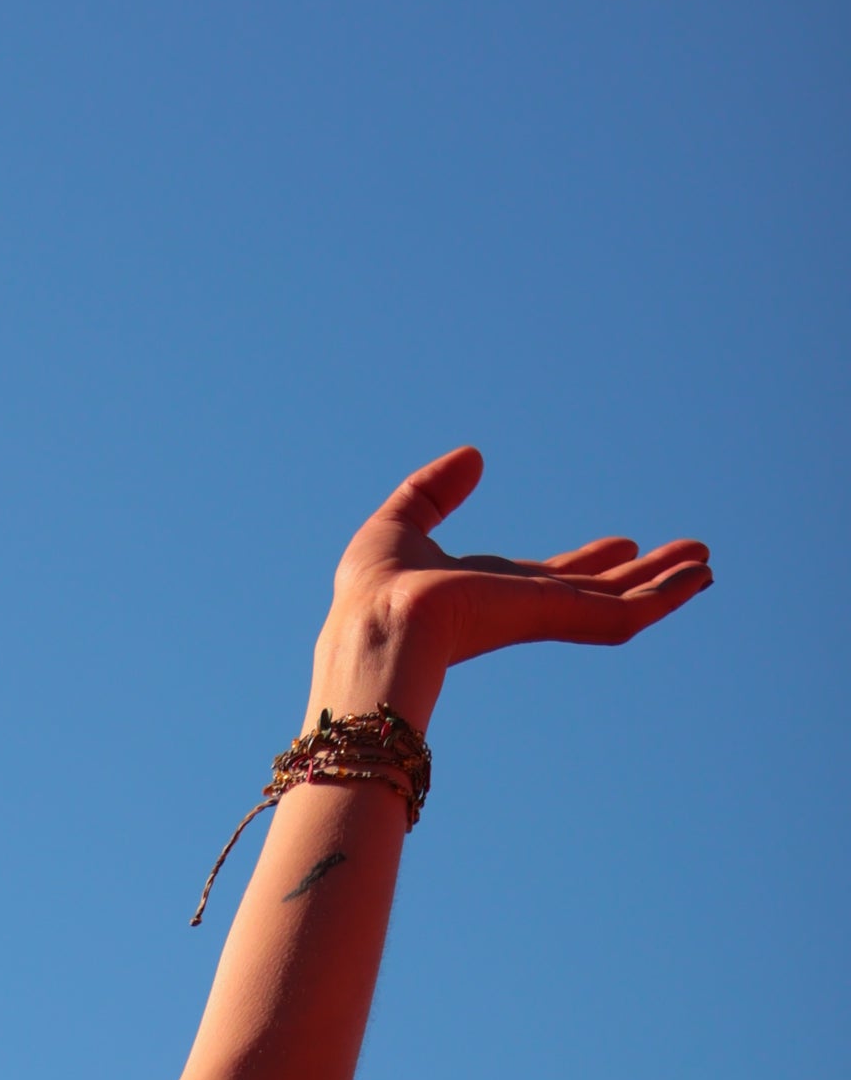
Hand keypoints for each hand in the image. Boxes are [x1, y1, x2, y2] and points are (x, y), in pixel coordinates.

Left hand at [316, 446, 711, 729]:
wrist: (378, 623)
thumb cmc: (373, 590)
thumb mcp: (402, 520)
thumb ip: (435, 490)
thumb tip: (473, 456)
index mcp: (487, 591)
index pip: (551, 580)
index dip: (589, 564)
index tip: (622, 545)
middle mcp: (520, 607)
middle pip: (596, 593)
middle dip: (642, 575)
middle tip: (689, 559)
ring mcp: (540, 617)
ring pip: (619, 605)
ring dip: (666, 585)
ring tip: (707, 566)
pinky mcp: (554, 619)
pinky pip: (621, 615)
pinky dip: (663, 598)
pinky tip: (696, 580)